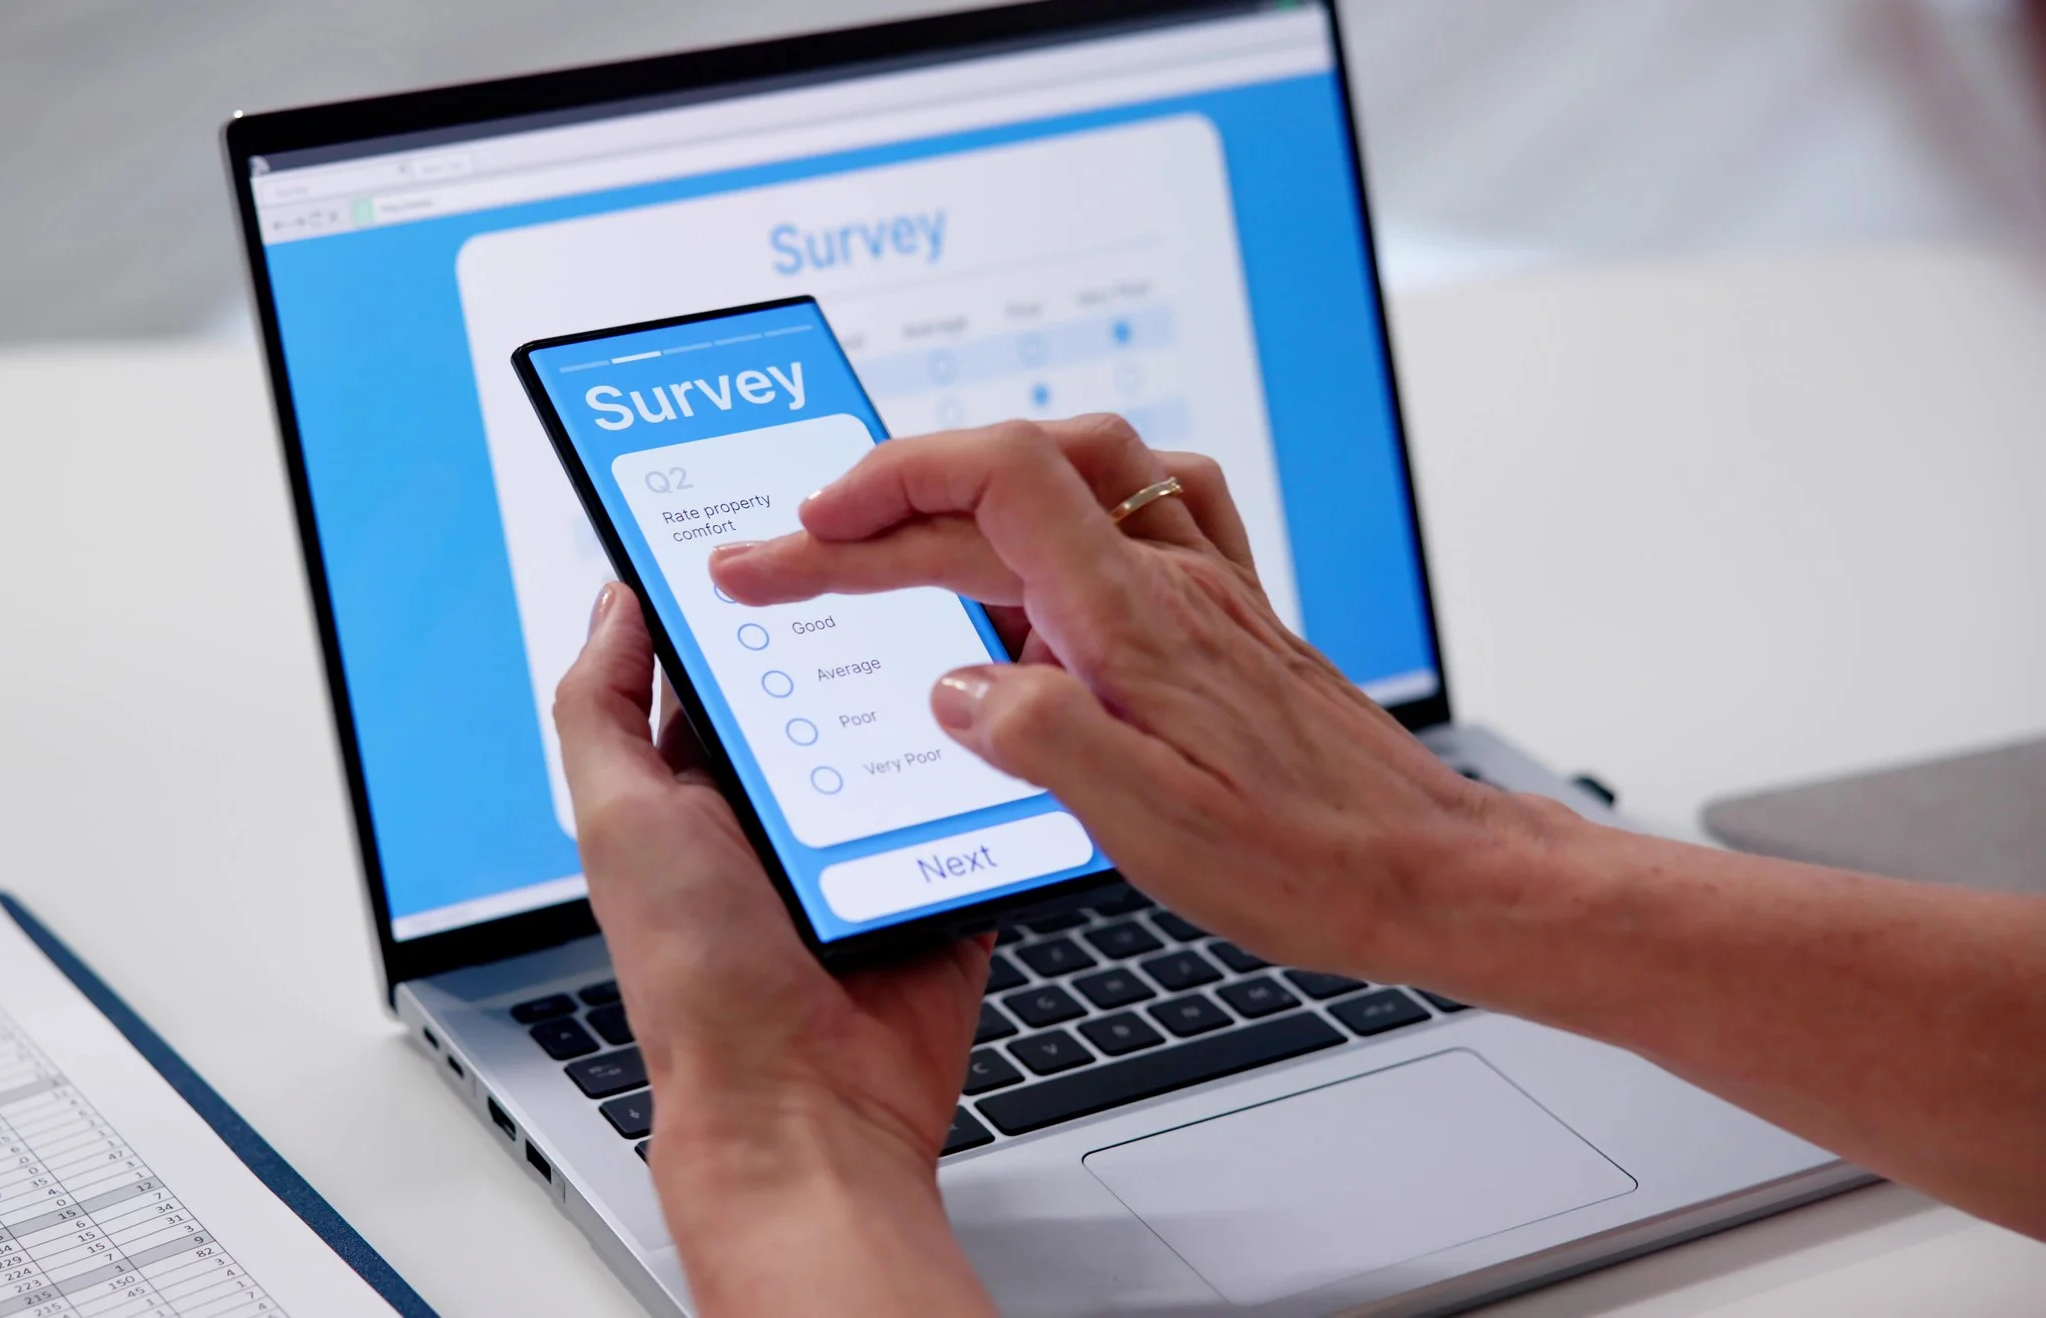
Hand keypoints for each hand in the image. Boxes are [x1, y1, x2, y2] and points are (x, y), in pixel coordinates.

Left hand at [553, 583, 996, 1316]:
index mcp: (693, 795)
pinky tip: (1010, 727)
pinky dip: (992, 780)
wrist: (804, 1108)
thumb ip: (601, 707)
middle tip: (901, 562)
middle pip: (826, 691)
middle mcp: (775, 818)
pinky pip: (973, 815)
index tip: (783, 526)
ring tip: (964, 632)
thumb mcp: (619, 819)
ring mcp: (860, 852)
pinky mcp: (932, 888)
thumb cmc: (696, 980)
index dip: (746, 604)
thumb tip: (613, 602)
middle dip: (859, 637)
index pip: (722, 671)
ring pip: (906, 741)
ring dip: (931, 702)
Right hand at [711, 415, 1551, 984]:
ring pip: (1073, 475)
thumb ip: (1041, 741)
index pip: (999, 481)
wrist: (1433, 869)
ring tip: (892, 540)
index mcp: (1135, 620)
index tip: (804, 540)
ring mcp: (1202, 589)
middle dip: (874, 516)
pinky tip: (1042, 563)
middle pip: (1005, 484)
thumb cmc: (1308, 862)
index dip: (888, 484)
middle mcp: (1170, 581)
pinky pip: (1140, 509)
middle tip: (782, 569)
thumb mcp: (1152, 828)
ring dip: (968, 487)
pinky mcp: (1223, 617)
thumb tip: (952, 691)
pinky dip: (1065, 508)